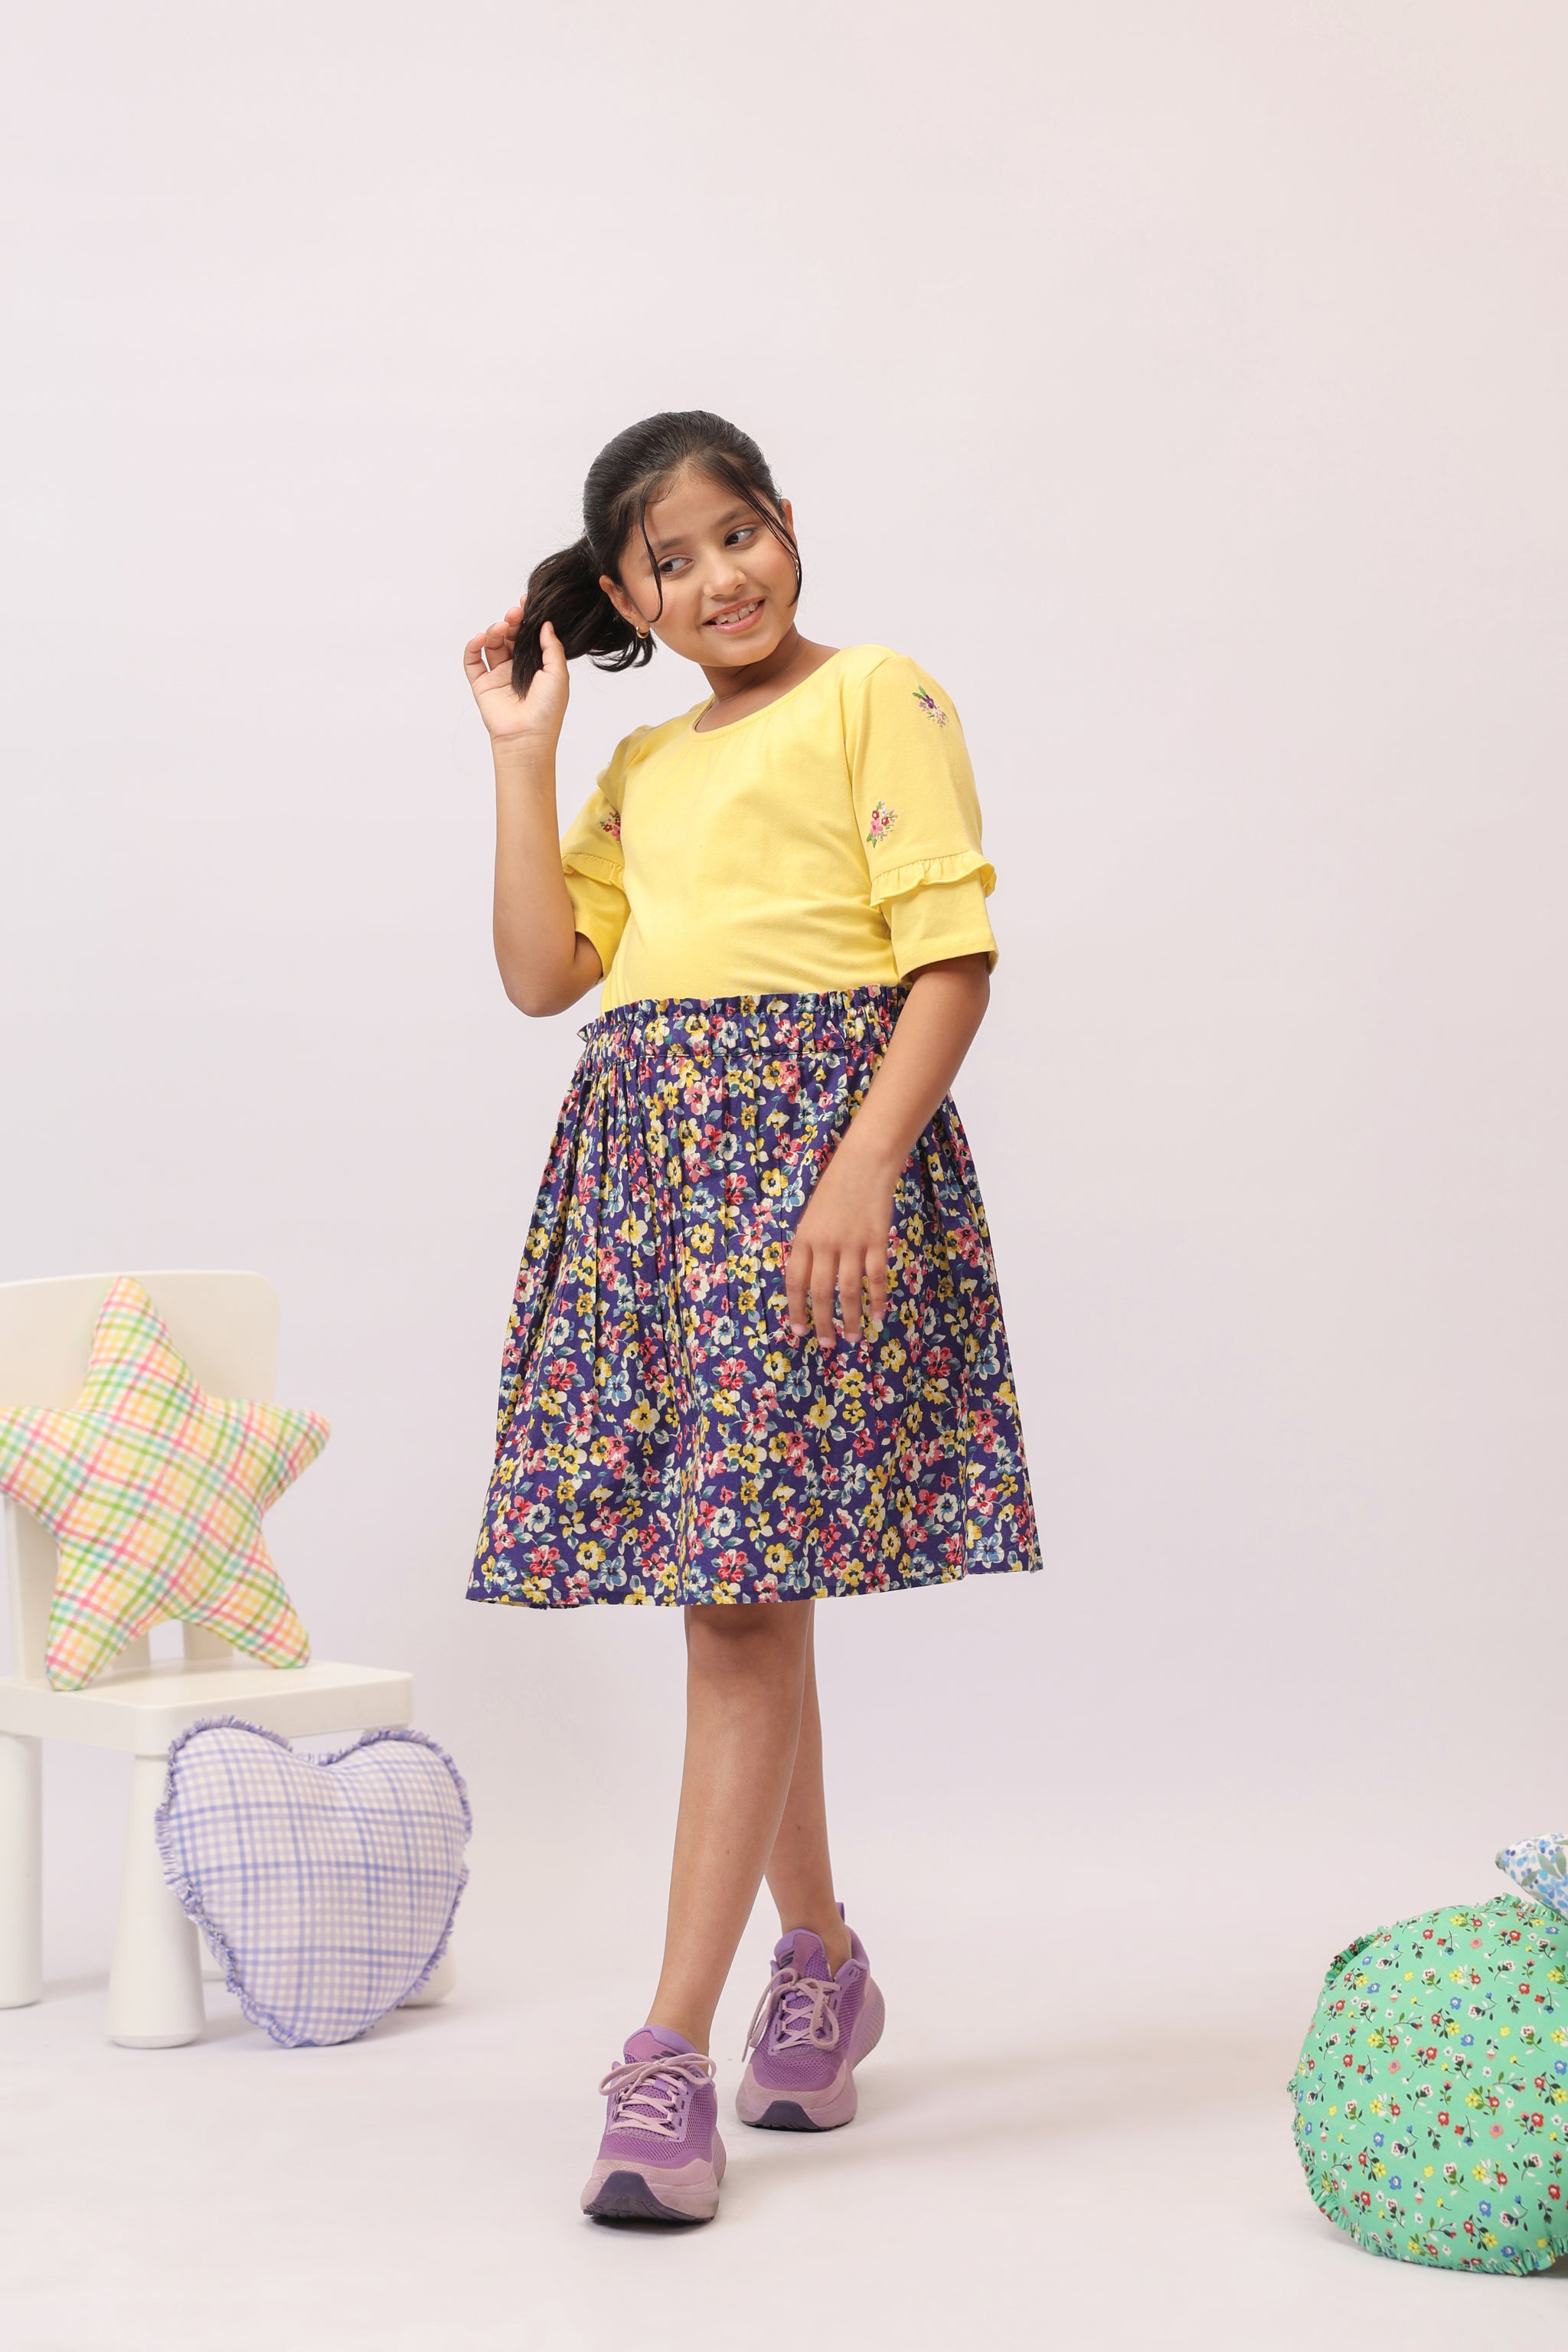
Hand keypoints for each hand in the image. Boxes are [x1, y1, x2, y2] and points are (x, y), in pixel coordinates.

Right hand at [463, 600, 568, 752]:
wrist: (527, 736)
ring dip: (494, 631)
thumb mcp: (558, 674)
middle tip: (515, 614)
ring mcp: (498, 676)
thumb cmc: (547, 709)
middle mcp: (516, 668)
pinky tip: (481, 638)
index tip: (526, 603)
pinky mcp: (481, 684)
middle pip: (509, 636)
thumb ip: (552, 647)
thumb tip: (545, 624)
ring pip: (492, 644)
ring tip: (500, 628)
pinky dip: (473, 646)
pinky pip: (472, 661)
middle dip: (511, 622)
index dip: (526, 619)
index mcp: (536, 665)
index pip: (528, 636)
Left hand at [783, 1141, 895, 1352]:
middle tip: (827, 1345)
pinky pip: (876, 1277)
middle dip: (823, 1322)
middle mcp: (824, 1243)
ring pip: (848, 1290)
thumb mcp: (812, 1217)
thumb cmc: (836, 1190)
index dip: (796, 1309)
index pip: (794, 1282)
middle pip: (820, 1292)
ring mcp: (851, 1243)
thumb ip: (810, 1248)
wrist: (864, 1163)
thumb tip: (809, 1283)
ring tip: (854, 1337)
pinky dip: (878, 1299)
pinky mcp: (876, 1240)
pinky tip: (878, 1315)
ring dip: (851, 1318)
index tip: (799, 1332)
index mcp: (803, 1238)